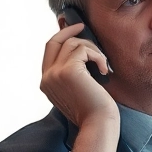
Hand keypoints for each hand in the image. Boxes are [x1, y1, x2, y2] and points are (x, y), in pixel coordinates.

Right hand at [40, 23, 119, 151]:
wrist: (98, 124)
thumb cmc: (94, 110)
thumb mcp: (78, 89)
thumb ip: (72, 72)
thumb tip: (79, 49)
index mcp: (46, 82)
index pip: (48, 50)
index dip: (60, 35)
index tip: (74, 29)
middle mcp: (47, 77)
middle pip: (54, 41)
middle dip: (69, 30)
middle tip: (84, 27)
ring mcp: (55, 74)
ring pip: (73, 44)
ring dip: (92, 50)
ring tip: (103, 65)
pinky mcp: (68, 71)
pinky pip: (84, 50)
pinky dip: (98, 57)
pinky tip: (105, 71)